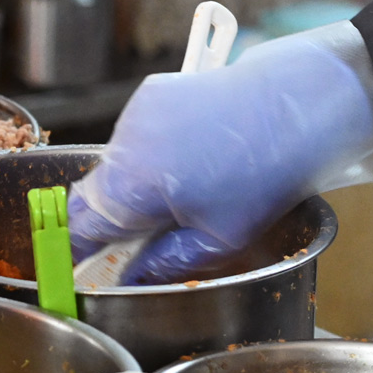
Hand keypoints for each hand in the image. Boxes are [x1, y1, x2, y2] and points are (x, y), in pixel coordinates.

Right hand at [69, 24, 372, 284]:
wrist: (296, 105)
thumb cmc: (265, 173)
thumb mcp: (220, 238)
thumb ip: (165, 262)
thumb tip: (132, 278)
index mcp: (130, 187)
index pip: (80, 225)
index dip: (75, 247)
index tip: (79, 262)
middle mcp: (121, 146)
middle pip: (93, 192)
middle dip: (108, 216)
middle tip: (139, 235)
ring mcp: (134, 115)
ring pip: (116, 162)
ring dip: (133, 181)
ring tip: (184, 189)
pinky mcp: (151, 93)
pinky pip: (136, 133)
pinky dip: (151, 149)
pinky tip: (190, 155)